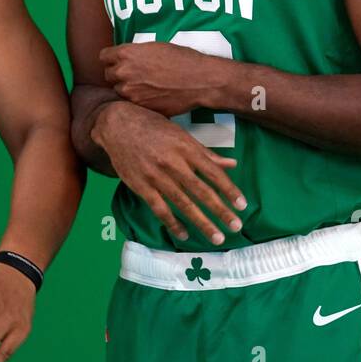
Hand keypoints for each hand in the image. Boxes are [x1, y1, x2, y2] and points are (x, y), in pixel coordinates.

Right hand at [91, 100, 244, 245]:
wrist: (117, 124)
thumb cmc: (153, 126)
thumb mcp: (181, 134)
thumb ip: (206, 153)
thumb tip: (232, 164)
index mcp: (186, 148)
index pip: (213, 173)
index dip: (229, 190)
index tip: (243, 205)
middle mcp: (173, 163)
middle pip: (201, 191)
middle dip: (220, 211)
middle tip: (236, 227)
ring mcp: (156, 176)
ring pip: (183, 203)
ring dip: (202, 222)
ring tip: (217, 237)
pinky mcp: (140, 186)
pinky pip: (159, 209)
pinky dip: (172, 223)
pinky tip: (184, 234)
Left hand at [100, 42, 230, 116]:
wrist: (200, 80)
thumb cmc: (182, 59)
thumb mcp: (154, 47)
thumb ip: (134, 53)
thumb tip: (125, 59)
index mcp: (126, 54)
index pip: (103, 56)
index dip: (111, 58)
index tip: (117, 61)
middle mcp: (123, 73)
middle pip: (108, 75)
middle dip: (118, 74)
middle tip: (134, 75)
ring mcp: (130, 93)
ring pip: (118, 91)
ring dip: (127, 89)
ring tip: (145, 86)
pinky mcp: (140, 107)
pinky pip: (131, 103)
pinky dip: (138, 101)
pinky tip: (152, 96)